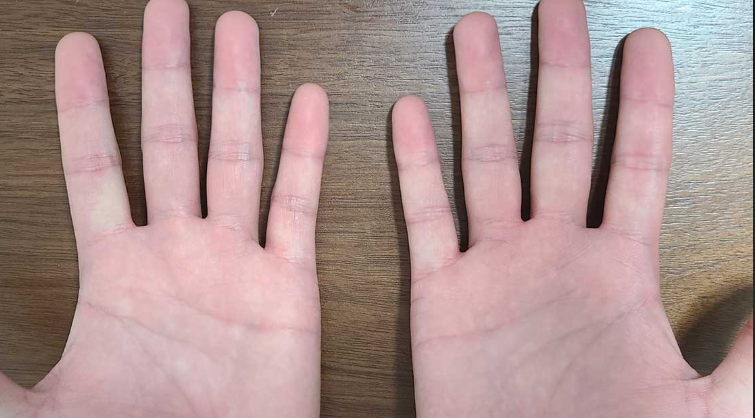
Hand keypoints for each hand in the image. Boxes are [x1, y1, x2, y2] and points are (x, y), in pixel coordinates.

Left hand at [0, 0, 328, 415]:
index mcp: (116, 272)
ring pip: (236, 157)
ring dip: (237, 92)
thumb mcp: (26, 411)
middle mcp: (178, 253)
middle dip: (168, 72)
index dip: (84, 107)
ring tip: (237, 30)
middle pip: (170, 141)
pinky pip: (299, 209)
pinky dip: (305, 155)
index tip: (76, 46)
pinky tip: (308, 103)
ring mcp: (237, 264)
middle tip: (168, 7)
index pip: (96, 168)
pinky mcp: (290, 288)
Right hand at [392, 1, 752, 416]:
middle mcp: (554, 257)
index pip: (635, 164)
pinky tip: (409, 114)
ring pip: (485, 164)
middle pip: (556, 142)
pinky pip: (426, 220)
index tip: (644, 43)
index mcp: (619, 273)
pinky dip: (415, 168)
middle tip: (557, 8)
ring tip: (472, 35)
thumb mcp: (709, 410)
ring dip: (478, 98)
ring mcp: (494, 272)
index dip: (643, 102)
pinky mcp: (441, 299)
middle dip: (557, 71)